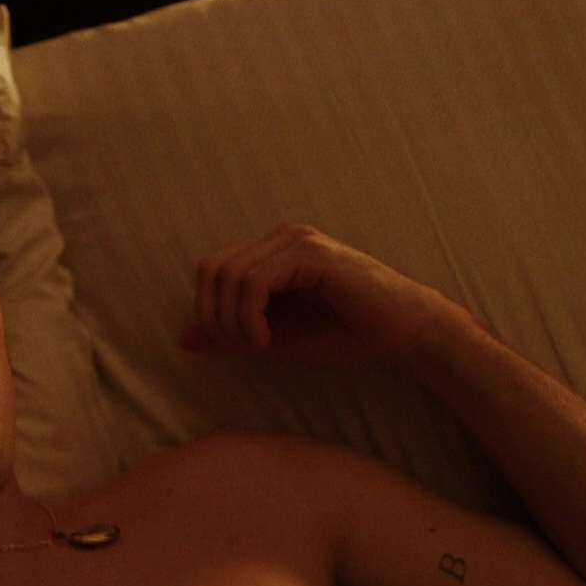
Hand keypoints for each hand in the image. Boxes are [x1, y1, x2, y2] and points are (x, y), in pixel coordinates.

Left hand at [180, 225, 459, 366]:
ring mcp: (296, 241)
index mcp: (270, 251)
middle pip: (212, 269)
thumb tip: (183, 337)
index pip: (211, 269)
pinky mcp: (311, 254)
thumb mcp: (274, 340)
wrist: (402, 334)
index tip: (238, 346)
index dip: (209, 311)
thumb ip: (230, 335)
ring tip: (259, 345)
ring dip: (233, 321)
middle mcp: (280, 237)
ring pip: (230, 275)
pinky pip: (254, 282)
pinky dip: (249, 317)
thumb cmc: (344, 334)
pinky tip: (267, 339)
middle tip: (244, 347)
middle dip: (216, 317)